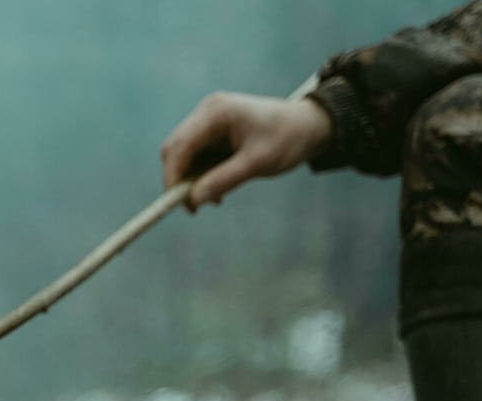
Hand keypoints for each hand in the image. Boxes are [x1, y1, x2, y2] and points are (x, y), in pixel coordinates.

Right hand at [160, 92, 333, 209]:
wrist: (308, 126)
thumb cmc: (287, 138)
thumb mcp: (257, 162)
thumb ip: (224, 180)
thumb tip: (193, 200)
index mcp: (216, 112)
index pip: (179, 145)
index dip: (173, 176)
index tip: (179, 203)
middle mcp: (207, 112)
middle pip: (175, 150)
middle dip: (181, 179)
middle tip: (195, 207)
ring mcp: (208, 121)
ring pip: (184, 156)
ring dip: (192, 180)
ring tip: (216, 198)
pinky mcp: (213, 132)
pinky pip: (196, 156)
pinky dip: (202, 175)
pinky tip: (219, 188)